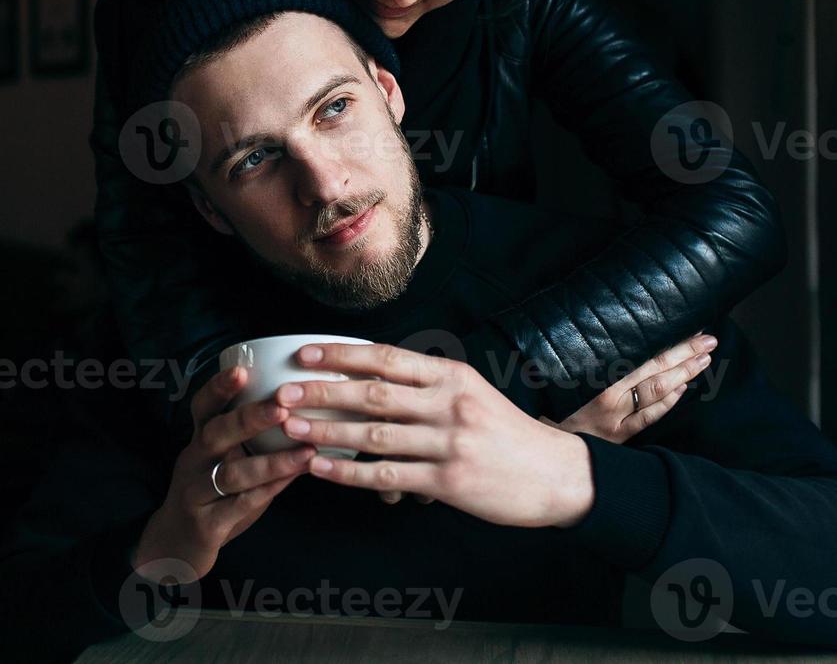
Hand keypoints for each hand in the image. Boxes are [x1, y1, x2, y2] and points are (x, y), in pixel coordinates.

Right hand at [131, 365, 317, 582]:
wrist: (175, 546)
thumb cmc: (212, 495)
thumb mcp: (225, 462)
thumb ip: (255, 442)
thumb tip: (305, 412)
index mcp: (199, 442)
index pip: (202, 408)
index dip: (218, 388)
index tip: (241, 369)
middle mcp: (194, 463)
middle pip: (216, 434)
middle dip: (250, 418)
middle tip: (282, 405)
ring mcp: (196, 494)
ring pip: (232, 474)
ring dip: (273, 461)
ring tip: (306, 449)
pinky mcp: (206, 524)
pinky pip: (240, 505)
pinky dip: (270, 491)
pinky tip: (294, 479)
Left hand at [274, 343, 594, 529]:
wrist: (554, 475)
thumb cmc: (504, 433)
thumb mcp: (471, 392)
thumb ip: (426, 384)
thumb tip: (369, 376)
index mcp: (451, 375)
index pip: (386, 358)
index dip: (341, 355)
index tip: (305, 354)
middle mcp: (449, 403)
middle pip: (372, 393)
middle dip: (322, 392)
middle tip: (282, 392)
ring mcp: (448, 443)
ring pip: (374, 435)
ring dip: (327, 431)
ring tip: (291, 428)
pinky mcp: (448, 482)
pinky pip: (387, 476)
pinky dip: (349, 473)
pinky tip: (321, 468)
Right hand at [539, 331, 716, 443]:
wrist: (539, 453)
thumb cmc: (543, 409)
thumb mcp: (557, 381)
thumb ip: (579, 363)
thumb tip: (603, 338)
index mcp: (599, 382)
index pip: (644, 359)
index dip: (671, 346)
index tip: (691, 331)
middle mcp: (612, 399)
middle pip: (656, 372)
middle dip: (685, 355)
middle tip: (708, 340)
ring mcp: (618, 420)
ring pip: (658, 393)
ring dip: (684, 375)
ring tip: (704, 360)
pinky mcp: (619, 436)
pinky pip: (649, 417)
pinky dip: (668, 402)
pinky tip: (683, 389)